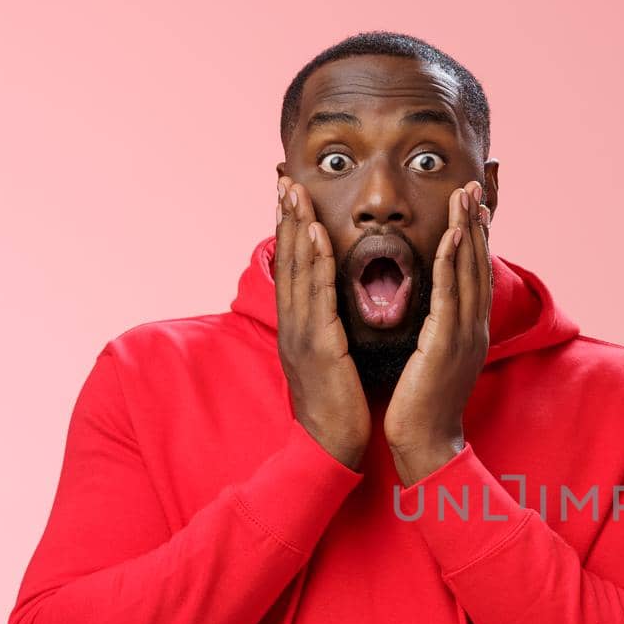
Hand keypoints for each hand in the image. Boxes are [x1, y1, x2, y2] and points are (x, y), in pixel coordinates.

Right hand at [274, 176, 370, 469]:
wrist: (331, 444)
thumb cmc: (339, 404)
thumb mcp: (329, 357)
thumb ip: (327, 328)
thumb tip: (332, 306)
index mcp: (297, 326)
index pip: (292, 268)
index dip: (289, 230)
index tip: (289, 196)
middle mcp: (293, 324)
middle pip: (287, 261)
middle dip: (285, 217)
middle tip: (284, 179)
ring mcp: (301, 333)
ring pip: (298, 270)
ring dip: (296, 227)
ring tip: (295, 192)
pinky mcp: (319, 345)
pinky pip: (317, 295)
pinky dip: (316, 261)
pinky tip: (317, 234)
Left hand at [385, 180, 492, 486]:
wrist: (426, 444)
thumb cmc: (421, 405)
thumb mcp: (432, 359)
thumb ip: (435, 330)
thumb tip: (431, 310)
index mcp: (468, 330)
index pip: (474, 274)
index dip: (476, 238)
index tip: (472, 206)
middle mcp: (472, 328)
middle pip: (478, 265)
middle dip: (477, 224)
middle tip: (474, 185)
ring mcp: (464, 335)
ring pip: (469, 273)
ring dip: (469, 231)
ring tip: (465, 196)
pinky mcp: (447, 344)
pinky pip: (451, 296)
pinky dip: (452, 263)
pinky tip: (452, 236)